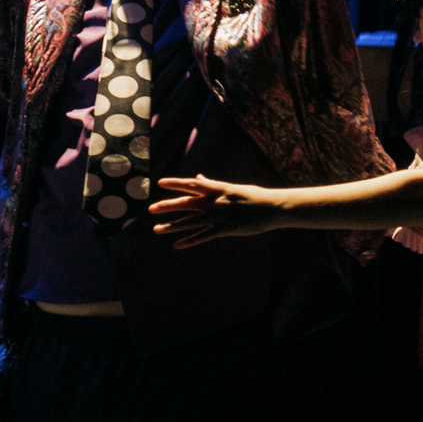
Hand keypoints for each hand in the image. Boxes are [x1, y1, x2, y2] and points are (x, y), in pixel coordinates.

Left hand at [148, 176, 286, 248]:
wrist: (272, 207)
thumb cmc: (253, 196)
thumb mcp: (231, 187)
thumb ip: (212, 184)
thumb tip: (198, 176)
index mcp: (216, 189)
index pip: (191, 184)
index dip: (176, 183)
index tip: (160, 182)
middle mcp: (214, 202)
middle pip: (185, 203)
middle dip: (167, 206)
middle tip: (151, 209)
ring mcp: (218, 216)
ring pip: (190, 222)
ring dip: (172, 226)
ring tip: (156, 229)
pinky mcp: (224, 229)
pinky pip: (203, 237)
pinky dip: (189, 241)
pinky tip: (177, 245)